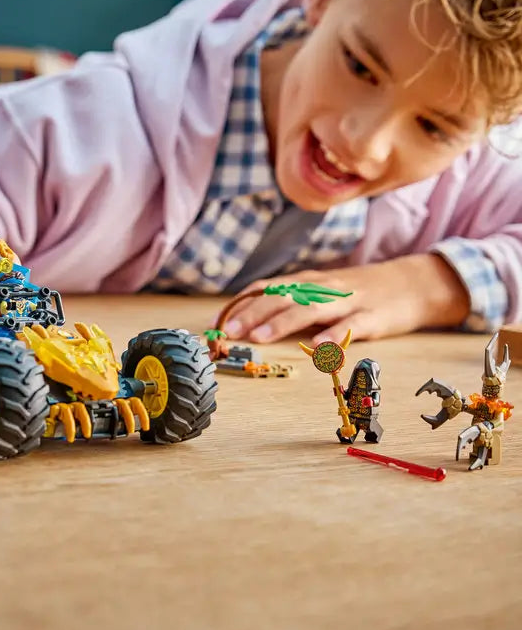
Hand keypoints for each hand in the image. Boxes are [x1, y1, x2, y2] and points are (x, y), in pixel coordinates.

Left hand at [216, 254, 471, 344]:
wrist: (411, 284)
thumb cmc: (355, 294)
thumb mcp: (319, 293)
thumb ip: (289, 304)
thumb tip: (249, 321)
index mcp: (306, 283)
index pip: (267, 289)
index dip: (241, 304)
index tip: (217, 321)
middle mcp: (321, 288)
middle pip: (282, 298)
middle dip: (252, 314)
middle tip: (229, 332)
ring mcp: (347, 301)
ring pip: (311, 309)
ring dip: (282, 322)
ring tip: (260, 336)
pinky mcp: (373, 317)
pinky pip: (352, 326)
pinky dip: (334, 335)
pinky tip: (318, 347)